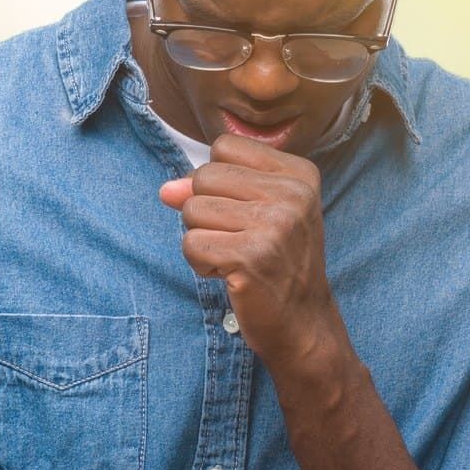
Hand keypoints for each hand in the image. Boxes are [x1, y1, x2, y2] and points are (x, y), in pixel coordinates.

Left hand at [157, 132, 344, 370]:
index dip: (216, 181)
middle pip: (204, 176)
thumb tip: (166, 190)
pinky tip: (229, 274)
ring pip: (192, 210)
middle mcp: (293, 194)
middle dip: (204, 211)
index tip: (243, 210)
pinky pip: (191, 244)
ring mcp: (275, 224)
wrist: (302, 322)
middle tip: (238, 239)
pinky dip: (200, 263)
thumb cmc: (276, 263)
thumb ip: (210, 190)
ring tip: (235, 257)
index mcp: (299, 173)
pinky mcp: (251, 256)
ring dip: (202, 239)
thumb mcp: (255, 214)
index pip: (224, 147)